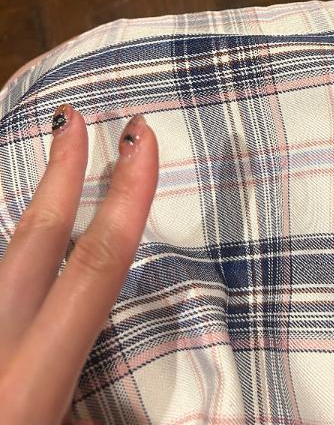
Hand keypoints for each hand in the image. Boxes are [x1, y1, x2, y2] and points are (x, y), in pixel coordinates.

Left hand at [0, 105, 158, 423]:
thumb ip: (81, 413)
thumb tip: (117, 401)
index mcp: (28, 383)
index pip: (94, 268)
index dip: (125, 198)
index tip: (140, 139)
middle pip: (32, 242)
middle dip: (60, 176)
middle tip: (76, 118)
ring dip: (21, 218)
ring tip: (42, 178)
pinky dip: (1, 267)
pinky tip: (9, 262)